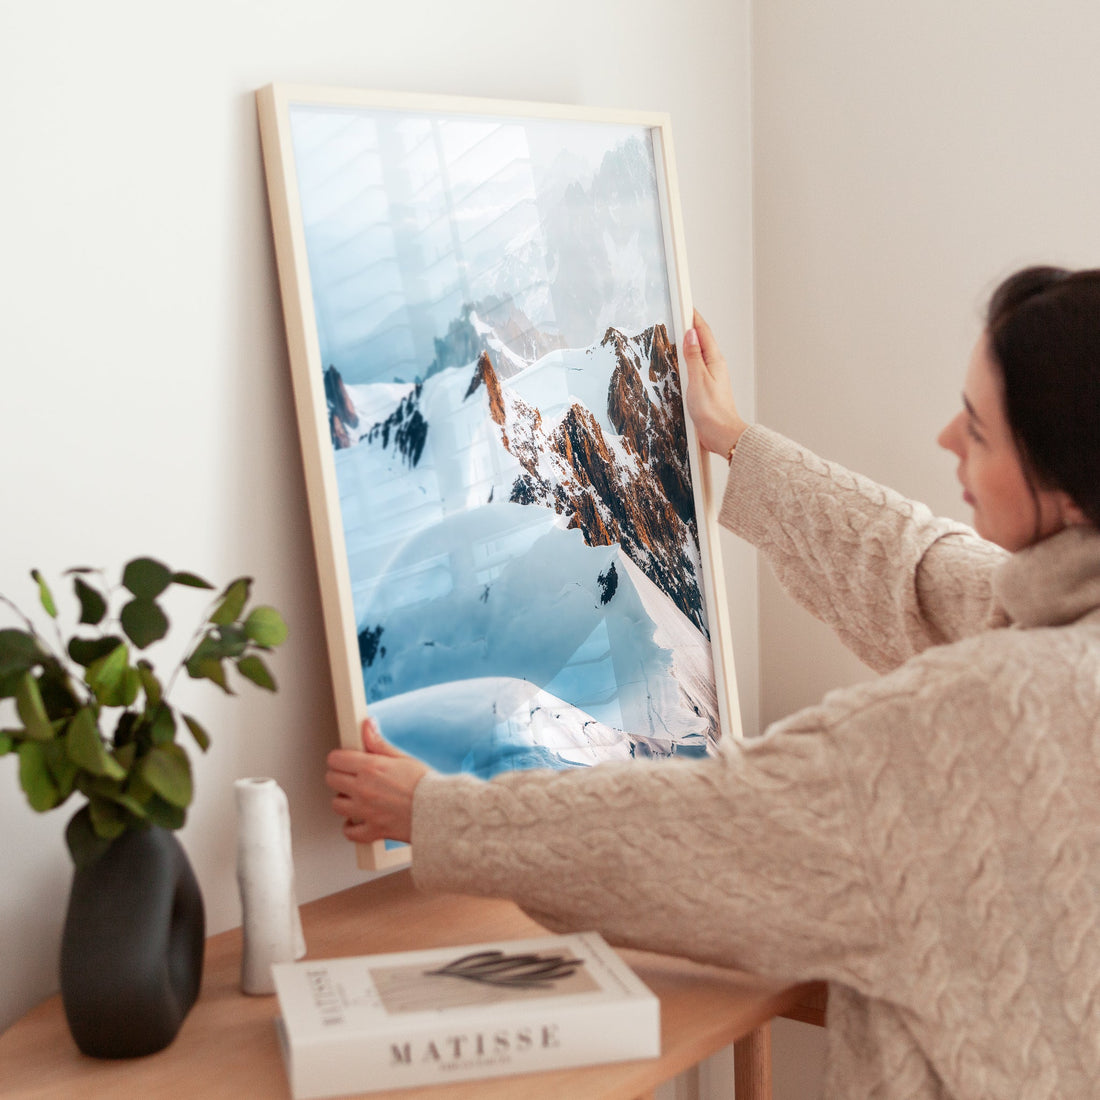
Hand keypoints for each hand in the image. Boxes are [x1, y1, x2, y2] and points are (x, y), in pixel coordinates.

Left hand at [325, 717, 430, 844]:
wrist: (440, 811)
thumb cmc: (425, 785)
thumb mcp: (401, 758)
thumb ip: (378, 743)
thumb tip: (367, 725)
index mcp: (370, 768)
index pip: (335, 759)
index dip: (339, 758)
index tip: (345, 760)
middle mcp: (363, 789)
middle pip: (331, 780)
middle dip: (339, 776)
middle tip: (351, 777)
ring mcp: (366, 811)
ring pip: (336, 805)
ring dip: (344, 801)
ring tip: (356, 797)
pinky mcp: (372, 829)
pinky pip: (349, 832)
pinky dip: (351, 827)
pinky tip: (358, 820)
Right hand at [681, 310, 748, 456]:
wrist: (722, 434)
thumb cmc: (713, 411)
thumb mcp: (698, 380)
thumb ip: (693, 356)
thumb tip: (690, 334)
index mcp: (714, 361)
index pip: (703, 332)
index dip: (694, 317)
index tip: (686, 304)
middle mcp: (715, 367)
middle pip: (702, 340)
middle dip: (692, 326)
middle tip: (681, 313)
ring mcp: (711, 377)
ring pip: (700, 353)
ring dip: (690, 342)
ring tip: (680, 332)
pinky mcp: (707, 388)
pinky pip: (697, 367)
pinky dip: (689, 359)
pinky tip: (683, 362)